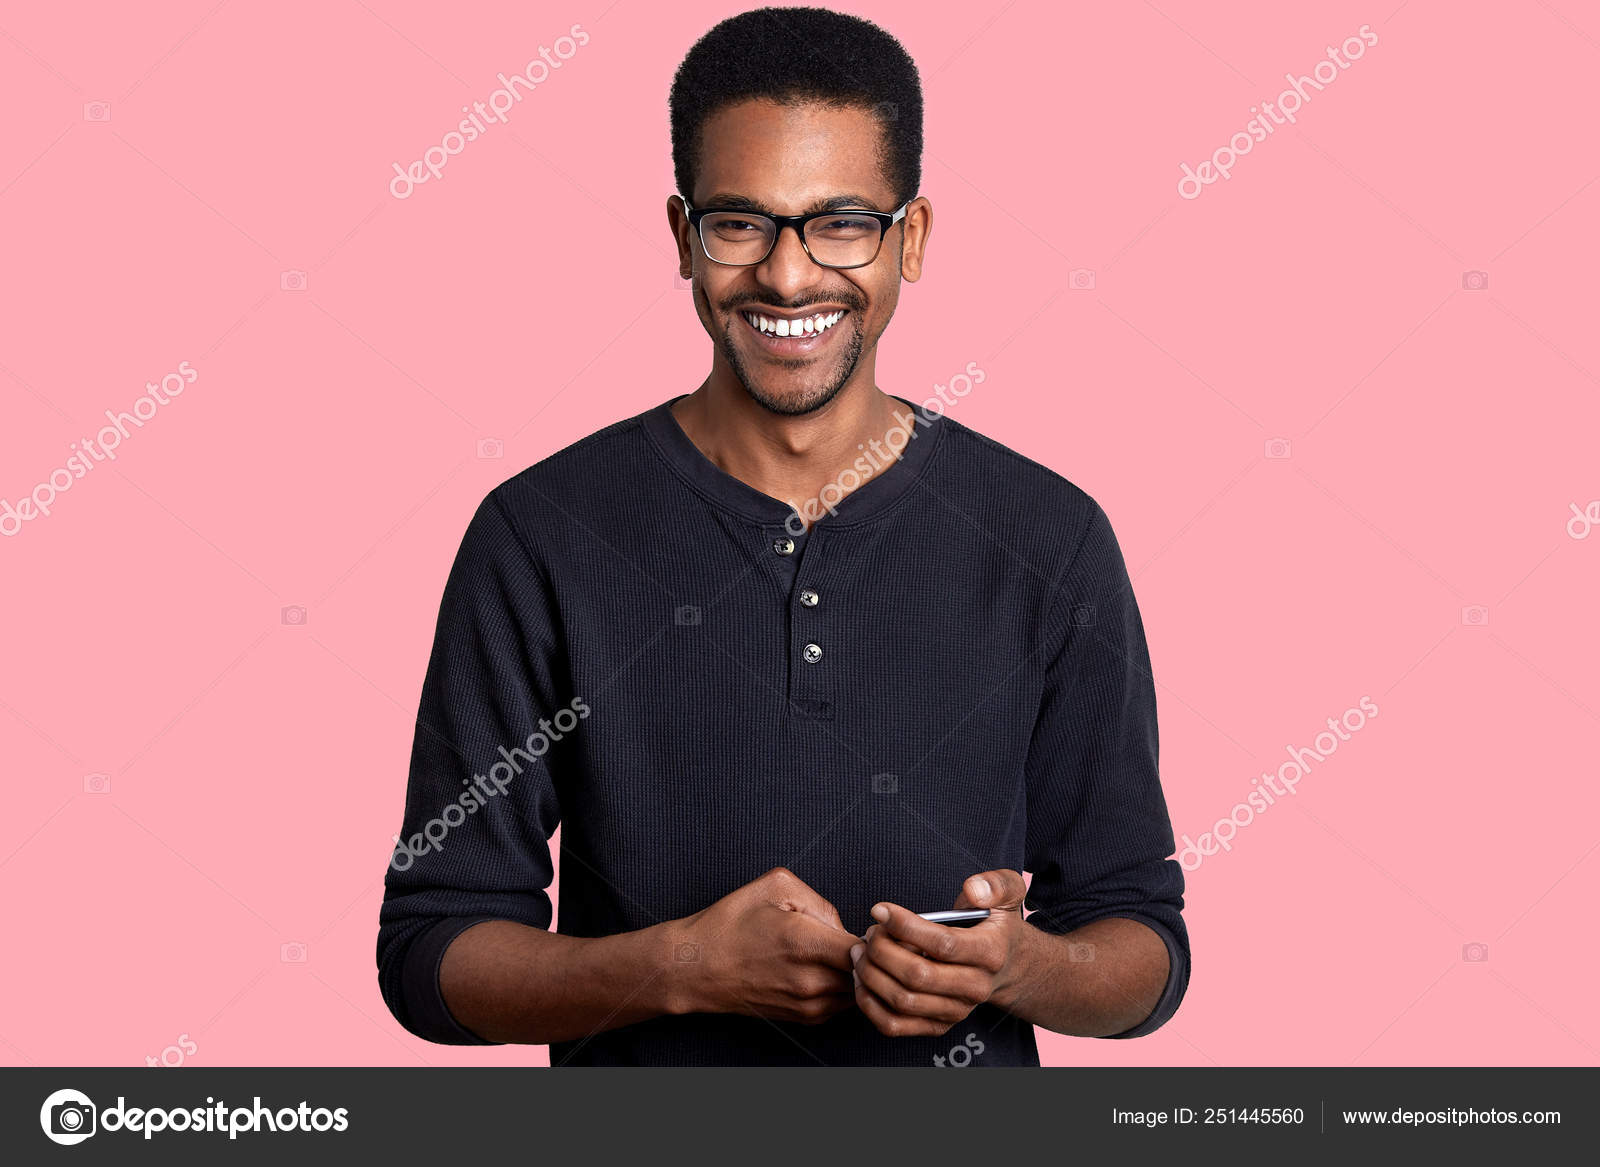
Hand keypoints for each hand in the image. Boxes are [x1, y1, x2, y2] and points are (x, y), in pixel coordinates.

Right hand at [672, 866, 859, 1025]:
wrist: (697, 968)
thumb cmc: (730, 925)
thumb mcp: (774, 887)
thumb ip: (820, 900)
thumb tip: (843, 924)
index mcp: (805, 943)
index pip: (867, 948)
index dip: (875, 935)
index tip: (871, 926)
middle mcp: (810, 980)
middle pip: (868, 972)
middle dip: (870, 955)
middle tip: (864, 938)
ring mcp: (808, 1005)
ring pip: (858, 990)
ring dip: (857, 973)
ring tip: (840, 952)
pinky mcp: (804, 1018)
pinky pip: (842, 1003)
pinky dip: (843, 986)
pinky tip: (825, 967)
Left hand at [851, 869, 1027, 1036]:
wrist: (1008, 968)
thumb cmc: (996, 926)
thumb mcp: (1009, 893)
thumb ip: (996, 884)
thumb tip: (972, 889)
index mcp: (990, 952)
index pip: (943, 943)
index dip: (905, 926)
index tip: (879, 910)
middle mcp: (975, 987)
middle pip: (918, 975)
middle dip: (882, 950)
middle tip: (869, 931)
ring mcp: (956, 1010)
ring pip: (903, 1001)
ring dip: (871, 975)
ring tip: (861, 951)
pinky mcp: (938, 1025)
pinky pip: (894, 1025)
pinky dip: (869, 1004)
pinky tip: (862, 979)